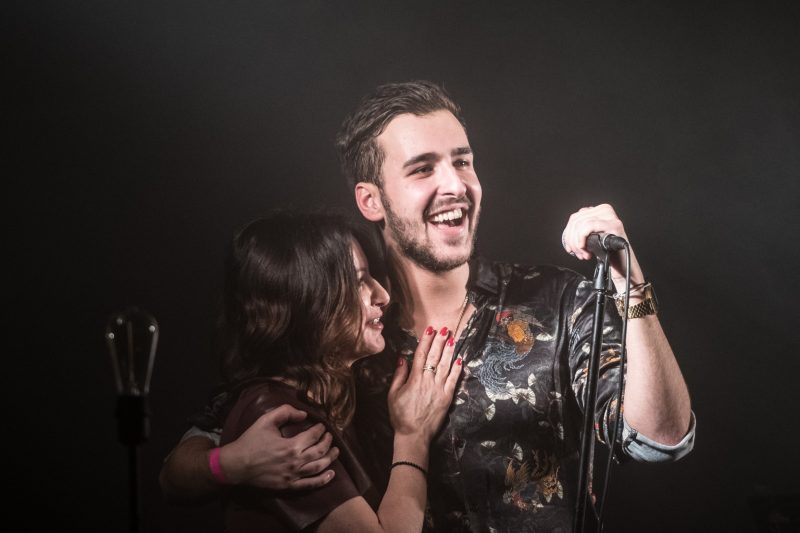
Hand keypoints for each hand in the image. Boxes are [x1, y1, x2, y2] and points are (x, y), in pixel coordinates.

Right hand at [220, 404, 338, 489]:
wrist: (236, 466)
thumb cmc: (251, 442)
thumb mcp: (266, 421)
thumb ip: (285, 412)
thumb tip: (303, 414)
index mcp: (291, 446)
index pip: (313, 436)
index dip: (320, 429)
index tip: (322, 426)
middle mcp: (295, 462)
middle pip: (320, 451)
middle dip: (328, 442)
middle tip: (330, 436)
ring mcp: (293, 476)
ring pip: (319, 467)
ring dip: (330, 458)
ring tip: (335, 451)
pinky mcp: (289, 486)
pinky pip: (311, 485)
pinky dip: (323, 480)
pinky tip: (331, 474)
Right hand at [387, 326, 462, 442]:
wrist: (414, 435)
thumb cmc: (400, 415)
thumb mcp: (393, 395)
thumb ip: (399, 376)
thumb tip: (402, 359)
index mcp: (414, 379)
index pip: (421, 355)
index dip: (426, 341)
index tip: (430, 329)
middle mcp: (428, 381)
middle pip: (435, 357)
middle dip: (440, 341)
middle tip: (445, 328)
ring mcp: (439, 389)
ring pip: (446, 366)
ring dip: (449, 351)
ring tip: (452, 339)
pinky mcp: (447, 398)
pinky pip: (454, 380)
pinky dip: (457, 369)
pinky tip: (459, 359)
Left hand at [560, 203, 644, 289]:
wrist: (623, 266)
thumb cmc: (608, 253)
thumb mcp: (591, 239)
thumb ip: (581, 230)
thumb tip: (568, 232)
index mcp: (598, 211)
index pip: (575, 217)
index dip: (568, 234)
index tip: (569, 248)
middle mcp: (605, 210)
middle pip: (576, 220)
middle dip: (572, 240)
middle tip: (578, 253)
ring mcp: (611, 216)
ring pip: (581, 224)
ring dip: (577, 243)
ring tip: (583, 254)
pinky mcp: (615, 225)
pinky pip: (589, 226)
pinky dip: (581, 239)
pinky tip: (585, 249)